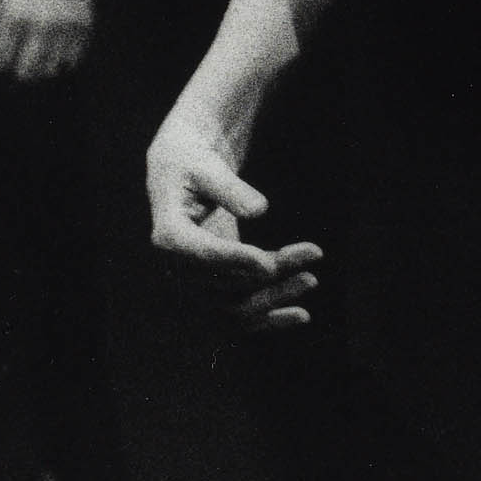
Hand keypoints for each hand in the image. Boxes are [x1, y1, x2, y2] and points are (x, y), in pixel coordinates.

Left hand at [0, 0, 93, 78]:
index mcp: (12, 18)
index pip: (0, 62)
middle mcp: (40, 26)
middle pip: (27, 72)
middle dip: (19, 73)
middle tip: (18, 70)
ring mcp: (65, 26)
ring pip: (51, 69)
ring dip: (41, 69)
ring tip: (38, 62)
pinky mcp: (84, 24)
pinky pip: (73, 58)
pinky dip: (63, 61)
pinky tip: (57, 53)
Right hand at [146, 107, 321, 330]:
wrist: (184, 172)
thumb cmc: (194, 163)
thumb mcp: (207, 166)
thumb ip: (230, 188)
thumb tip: (260, 210)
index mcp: (169, 234)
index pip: (200, 255)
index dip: (233, 260)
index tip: (267, 263)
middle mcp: (179, 266)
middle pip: (223, 286)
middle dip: (268, 280)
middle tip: (310, 264)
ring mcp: (197, 280)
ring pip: (235, 306)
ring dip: (274, 298)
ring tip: (311, 280)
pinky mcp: (216, 284)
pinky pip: (240, 311)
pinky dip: (269, 318)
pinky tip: (301, 316)